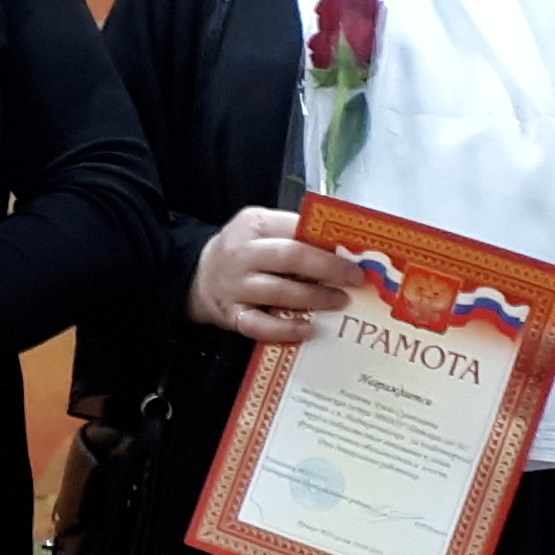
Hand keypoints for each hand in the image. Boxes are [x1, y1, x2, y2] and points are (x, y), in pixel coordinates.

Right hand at [188, 204, 351, 343]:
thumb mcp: (263, 230)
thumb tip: (343, 250)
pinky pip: (260, 325)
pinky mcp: (232, 314)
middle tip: (354, 279)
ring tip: (340, 302)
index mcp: (255, 224)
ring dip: (315, 298)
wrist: (199, 276)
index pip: (297, 228)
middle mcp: (242, 253)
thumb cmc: (244, 252)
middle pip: (291, 257)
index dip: (329, 242)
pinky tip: (309, 329)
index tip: (355, 253)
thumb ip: (295, 236)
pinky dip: (286, 329)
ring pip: (279, 291)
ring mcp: (235, 285)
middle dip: (328, 268)